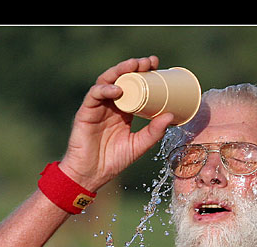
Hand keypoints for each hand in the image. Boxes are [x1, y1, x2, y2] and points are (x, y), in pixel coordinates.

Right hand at [59, 56, 176, 191]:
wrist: (91, 174)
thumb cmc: (113, 161)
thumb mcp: (139, 145)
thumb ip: (153, 132)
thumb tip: (171, 116)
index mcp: (123, 110)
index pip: (133, 86)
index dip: (144, 74)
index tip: (157, 65)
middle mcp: (110, 105)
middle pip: (121, 79)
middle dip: (133, 67)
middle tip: (148, 62)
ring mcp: (97, 107)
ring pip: (106, 82)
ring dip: (120, 72)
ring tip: (134, 66)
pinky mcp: (85, 112)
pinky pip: (94, 95)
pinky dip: (105, 90)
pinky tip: (117, 89)